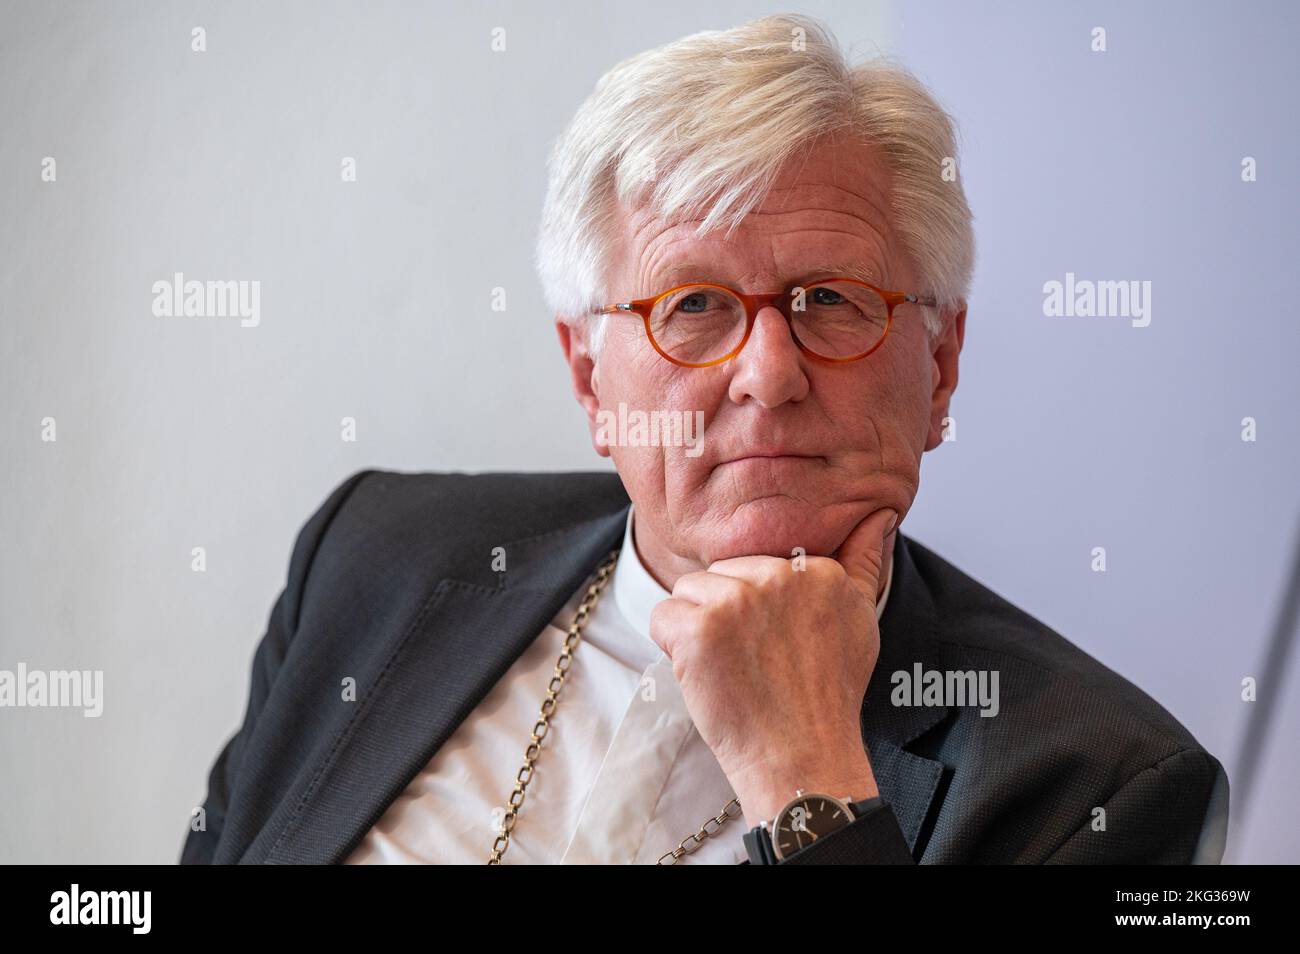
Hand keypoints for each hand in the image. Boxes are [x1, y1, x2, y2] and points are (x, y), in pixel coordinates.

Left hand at [648, 507, 897, 827]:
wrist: (801, 758)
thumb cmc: (827, 698)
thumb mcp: (861, 620)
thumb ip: (863, 562)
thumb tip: (878, 516)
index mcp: (818, 569)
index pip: (755, 566)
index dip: (755, 610)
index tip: (778, 648)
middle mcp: (780, 576)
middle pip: (720, 573)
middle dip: (725, 615)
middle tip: (754, 663)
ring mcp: (738, 600)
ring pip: (687, 591)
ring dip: (696, 630)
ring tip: (732, 669)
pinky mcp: (700, 628)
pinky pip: (662, 617)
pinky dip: (671, 648)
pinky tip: (707, 675)